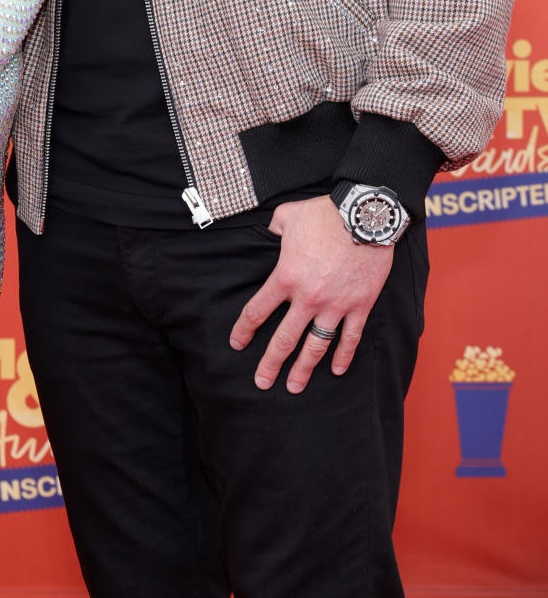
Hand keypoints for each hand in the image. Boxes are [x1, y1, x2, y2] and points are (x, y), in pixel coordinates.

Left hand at [229, 195, 393, 392]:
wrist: (363, 215)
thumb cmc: (324, 214)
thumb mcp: (287, 215)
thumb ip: (275, 228)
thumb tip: (272, 232)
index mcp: (285, 277)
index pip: (258, 311)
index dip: (245, 330)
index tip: (237, 343)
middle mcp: (307, 297)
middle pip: (284, 339)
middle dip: (271, 363)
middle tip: (262, 382)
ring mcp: (335, 305)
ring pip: (316, 345)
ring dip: (304, 368)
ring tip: (294, 386)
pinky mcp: (360, 305)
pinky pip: (350, 337)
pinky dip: (344, 356)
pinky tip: (337, 370)